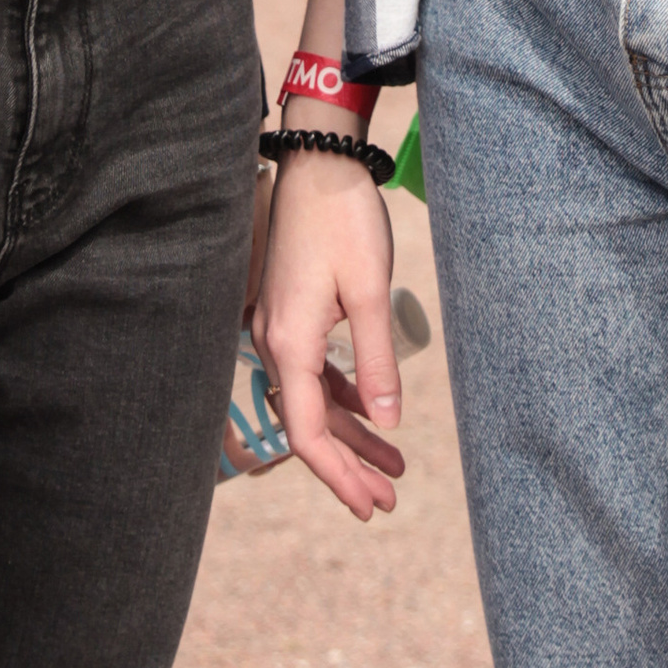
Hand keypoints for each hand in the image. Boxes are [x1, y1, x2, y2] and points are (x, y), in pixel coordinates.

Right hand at [250, 137, 406, 521]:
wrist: (319, 162)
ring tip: (393, 467)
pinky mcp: (291, 311)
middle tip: (388, 500)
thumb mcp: (370, 292)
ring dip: (350, 434)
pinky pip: (313, 371)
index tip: (370, 504)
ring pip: (313, 399)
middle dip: (348, 466)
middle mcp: (273, 341)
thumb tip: (387, 423)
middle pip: (308, 423)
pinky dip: (341, 397)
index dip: (338, 476)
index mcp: (289, 342)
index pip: (307, 432)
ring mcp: (279, 326)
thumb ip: (376, 361)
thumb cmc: (343, 221)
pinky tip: (370, 413)